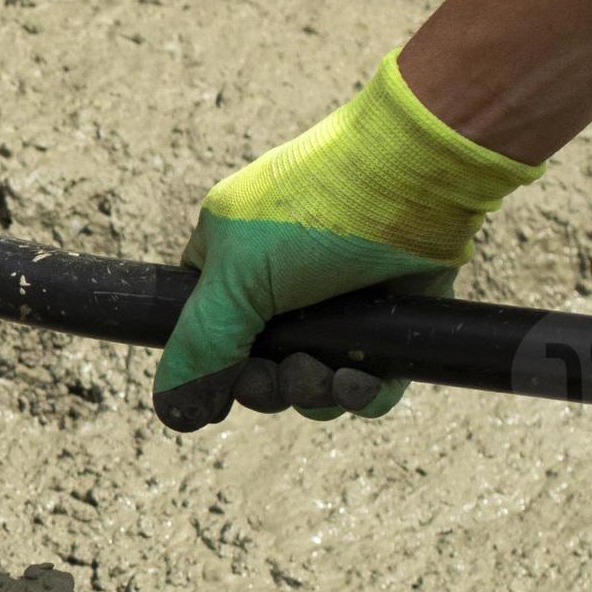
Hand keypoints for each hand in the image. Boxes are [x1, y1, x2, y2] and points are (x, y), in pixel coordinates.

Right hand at [155, 52, 538, 430]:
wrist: (419, 179)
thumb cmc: (317, 214)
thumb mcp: (236, 280)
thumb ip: (199, 348)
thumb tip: (172, 413)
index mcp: (228, 263)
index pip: (204, 333)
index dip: (214, 366)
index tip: (231, 371)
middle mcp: (279, 287)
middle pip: (255, 369)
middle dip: (268, 386)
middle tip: (284, 374)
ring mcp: (335, 306)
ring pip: (310, 381)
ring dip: (313, 393)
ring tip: (327, 375)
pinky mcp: (388, 322)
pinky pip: (367, 382)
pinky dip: (361, 395)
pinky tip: (359, 383)